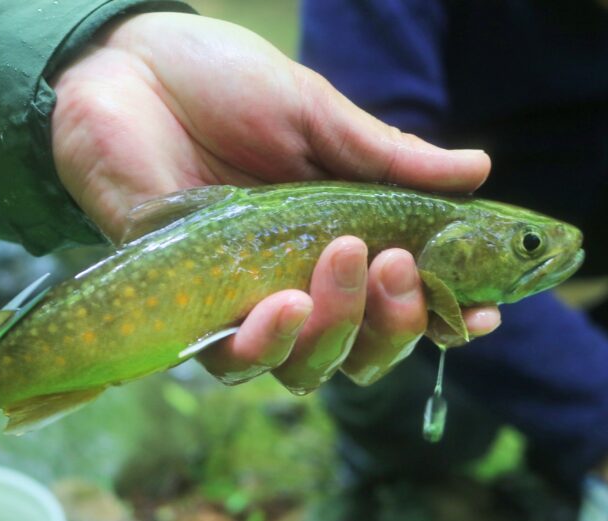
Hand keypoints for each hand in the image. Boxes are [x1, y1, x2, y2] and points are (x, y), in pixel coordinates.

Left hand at [51, 12, 497, 391]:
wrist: (126, 69)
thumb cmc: (220, 84)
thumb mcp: (312, 112)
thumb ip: (385, 155)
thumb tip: (478, 171)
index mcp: (336, 233)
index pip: (397, 297)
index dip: (444, 315)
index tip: (482, 312)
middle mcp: (296, 277)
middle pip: (359, 348)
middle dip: (393, 324)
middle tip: (397, 268)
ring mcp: (243, 297)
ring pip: (303, 364)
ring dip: (337, 332)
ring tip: (344, 265)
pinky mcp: (188, 306)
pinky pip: (229, 359)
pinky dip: (263, 345)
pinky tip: (281, 307)